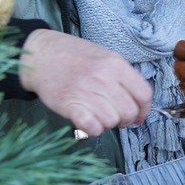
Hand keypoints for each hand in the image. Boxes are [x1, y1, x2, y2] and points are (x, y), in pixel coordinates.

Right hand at [18, 30, 151, 133]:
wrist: (40, 55)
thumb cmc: (73, 56)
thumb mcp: (104, 56)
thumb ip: (122, 76)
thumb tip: (138, 103)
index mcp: (116, 64)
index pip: (144, 94)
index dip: (144, 110)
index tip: (138, 116)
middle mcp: (104, 77)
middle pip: (129, 111)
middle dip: (125, 120)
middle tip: (114, 116)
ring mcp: (87, 91)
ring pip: (112, 121)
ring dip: (107, 124)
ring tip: (97, 115)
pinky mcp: (70, 105)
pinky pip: (93, 128)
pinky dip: (93, 129)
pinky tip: (88, 122)